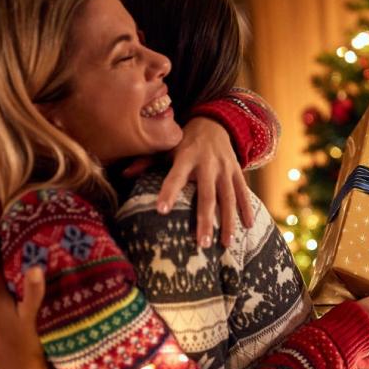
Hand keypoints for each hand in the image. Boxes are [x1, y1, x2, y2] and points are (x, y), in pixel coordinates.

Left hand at [156, 117, 252, 247]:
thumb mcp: (166, 147)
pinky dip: (246, 208)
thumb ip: (146, 161)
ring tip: (225, 244)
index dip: (169, 192)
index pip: (175, 176)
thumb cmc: (184, 141)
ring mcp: (225, 168)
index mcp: (186, 156)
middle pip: (207, 194)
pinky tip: (247, 227)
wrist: (214, 124)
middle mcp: (208, 163)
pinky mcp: (237, 171)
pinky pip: (243, 192)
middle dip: (205, 219)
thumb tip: (122, 174)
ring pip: (228, 197)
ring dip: (227, 221)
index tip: (162, 210)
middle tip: (202, 243)